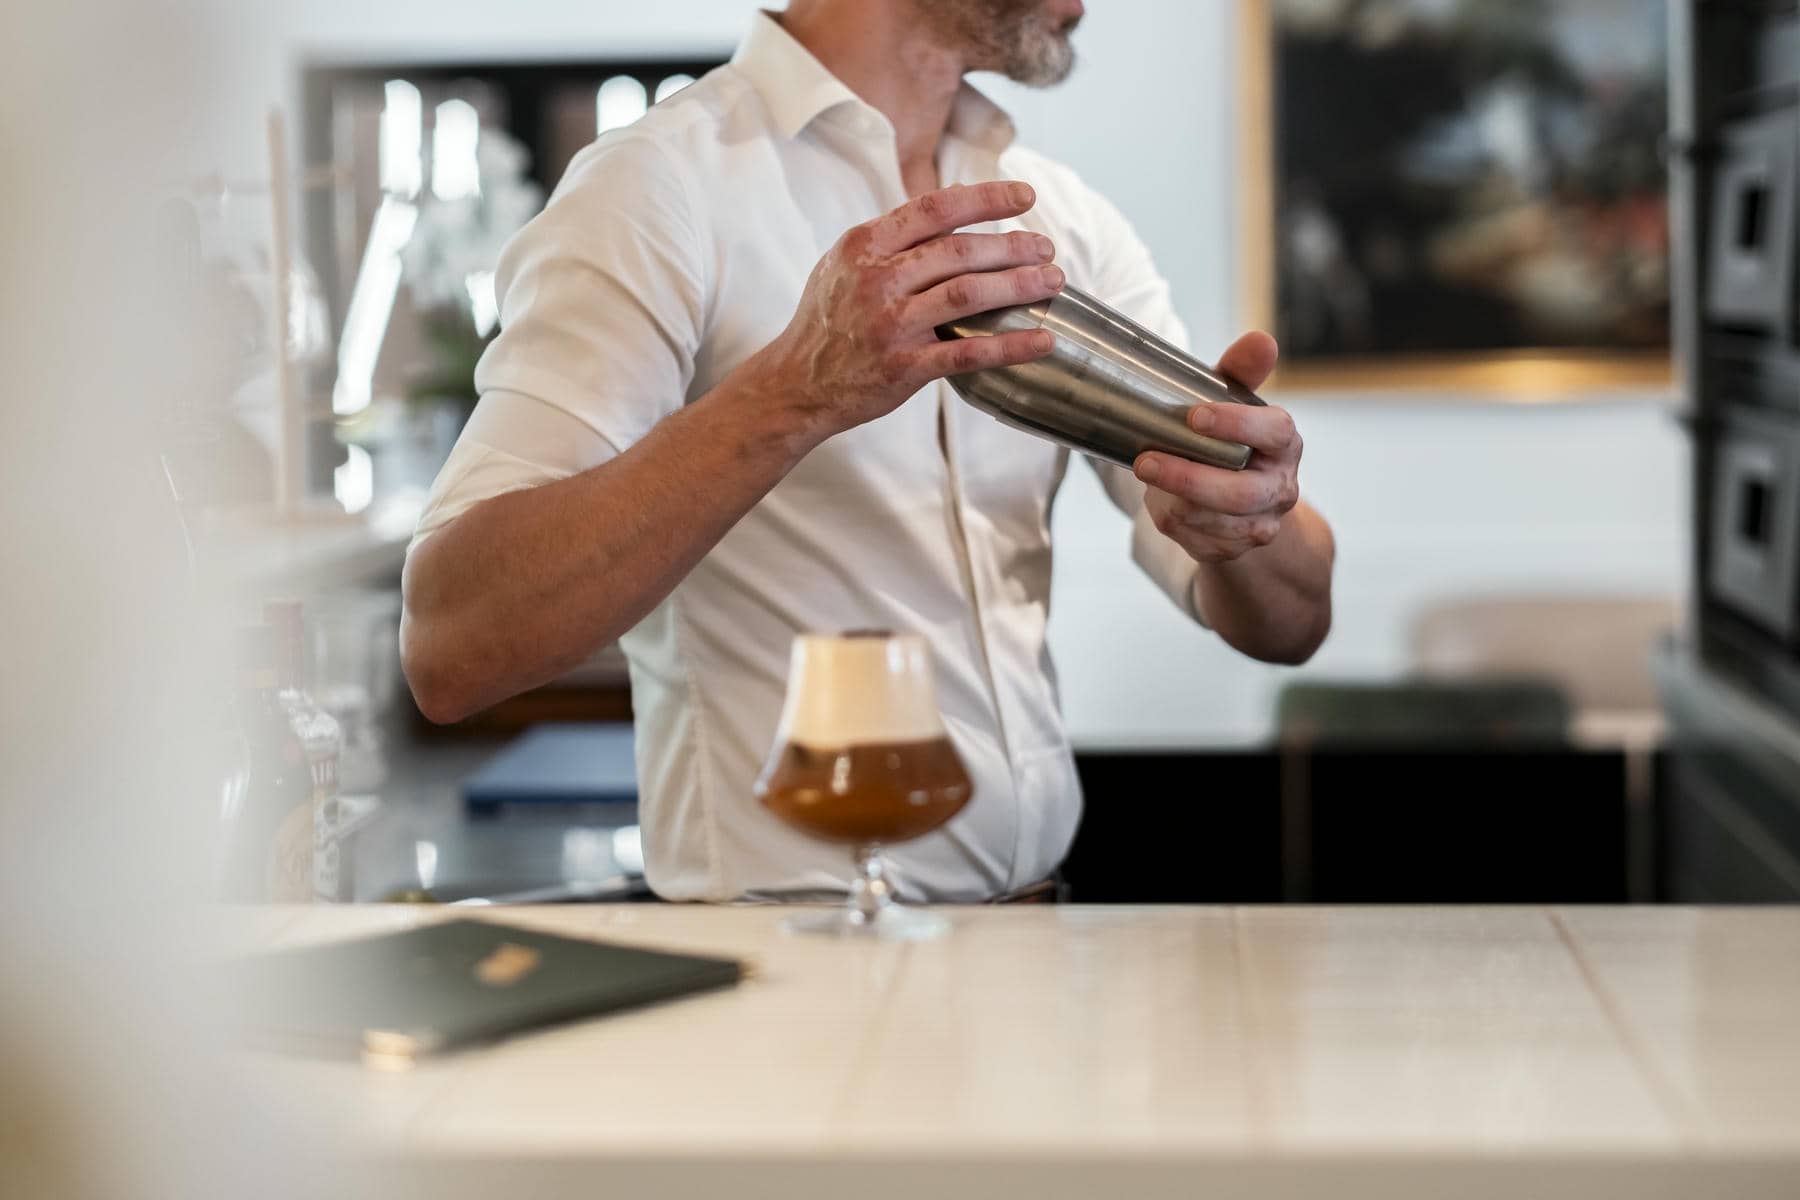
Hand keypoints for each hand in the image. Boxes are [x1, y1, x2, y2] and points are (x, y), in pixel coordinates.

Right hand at [751, 181, 1062, 439]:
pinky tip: (1042, 340)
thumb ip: (892, 240)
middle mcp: (878, 279)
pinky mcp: (904, 367)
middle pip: (961, 251)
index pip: (936, 208)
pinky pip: (968, 352)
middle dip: (1013, 246)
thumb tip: (951, 212)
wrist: (793, 384)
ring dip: (1019, 286)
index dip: (987, 198)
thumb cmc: (826, 321)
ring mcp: (891, 324)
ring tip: (1053, 281)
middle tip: (1047, 248)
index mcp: (865, 244)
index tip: (1025, 197)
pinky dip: (1011, 346)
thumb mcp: (844, 265)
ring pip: (969, 294)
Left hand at [1134, 332, 1300, 564]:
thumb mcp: (1233, 400)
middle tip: (1144, 462)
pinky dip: (1172, 522)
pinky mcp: (1237, 549)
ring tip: (1148, 477)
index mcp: (1285, 443)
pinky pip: (1199, 543)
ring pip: (1215, 523)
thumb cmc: (1230, 437)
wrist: (1242, 499)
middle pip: (1241, 493)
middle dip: (1188, 479)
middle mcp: (1281, 487)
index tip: (1194, 415)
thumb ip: (1241, 370)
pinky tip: (1160, 502)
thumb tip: (1262, 340)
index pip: (1274, 431)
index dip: (1236, 424)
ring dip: (1173, 502)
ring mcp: (1261, 523)